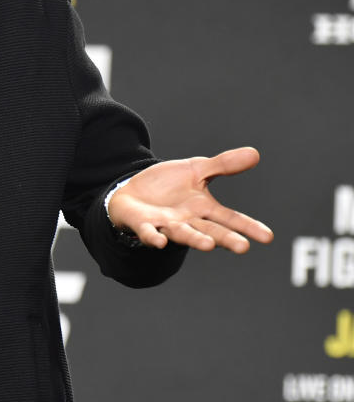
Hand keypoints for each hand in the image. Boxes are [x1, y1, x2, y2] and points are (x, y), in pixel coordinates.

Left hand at [107, 147, 272, 252]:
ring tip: (209, 245)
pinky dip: (153, 238)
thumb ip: (223, 165)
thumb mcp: (196, 170)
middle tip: (242, 247)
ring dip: (195, 240)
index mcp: (203, 208)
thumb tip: (254, 154)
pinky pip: (149, 233)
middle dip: (226, 239)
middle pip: (210, 231)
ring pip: (183, 234)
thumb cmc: (168, 185)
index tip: (268, 237)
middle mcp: (188, 221)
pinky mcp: (144, 225)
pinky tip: (160, 241)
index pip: (230, 218)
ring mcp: (166, 225)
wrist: (134, 190)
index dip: (248, 227)